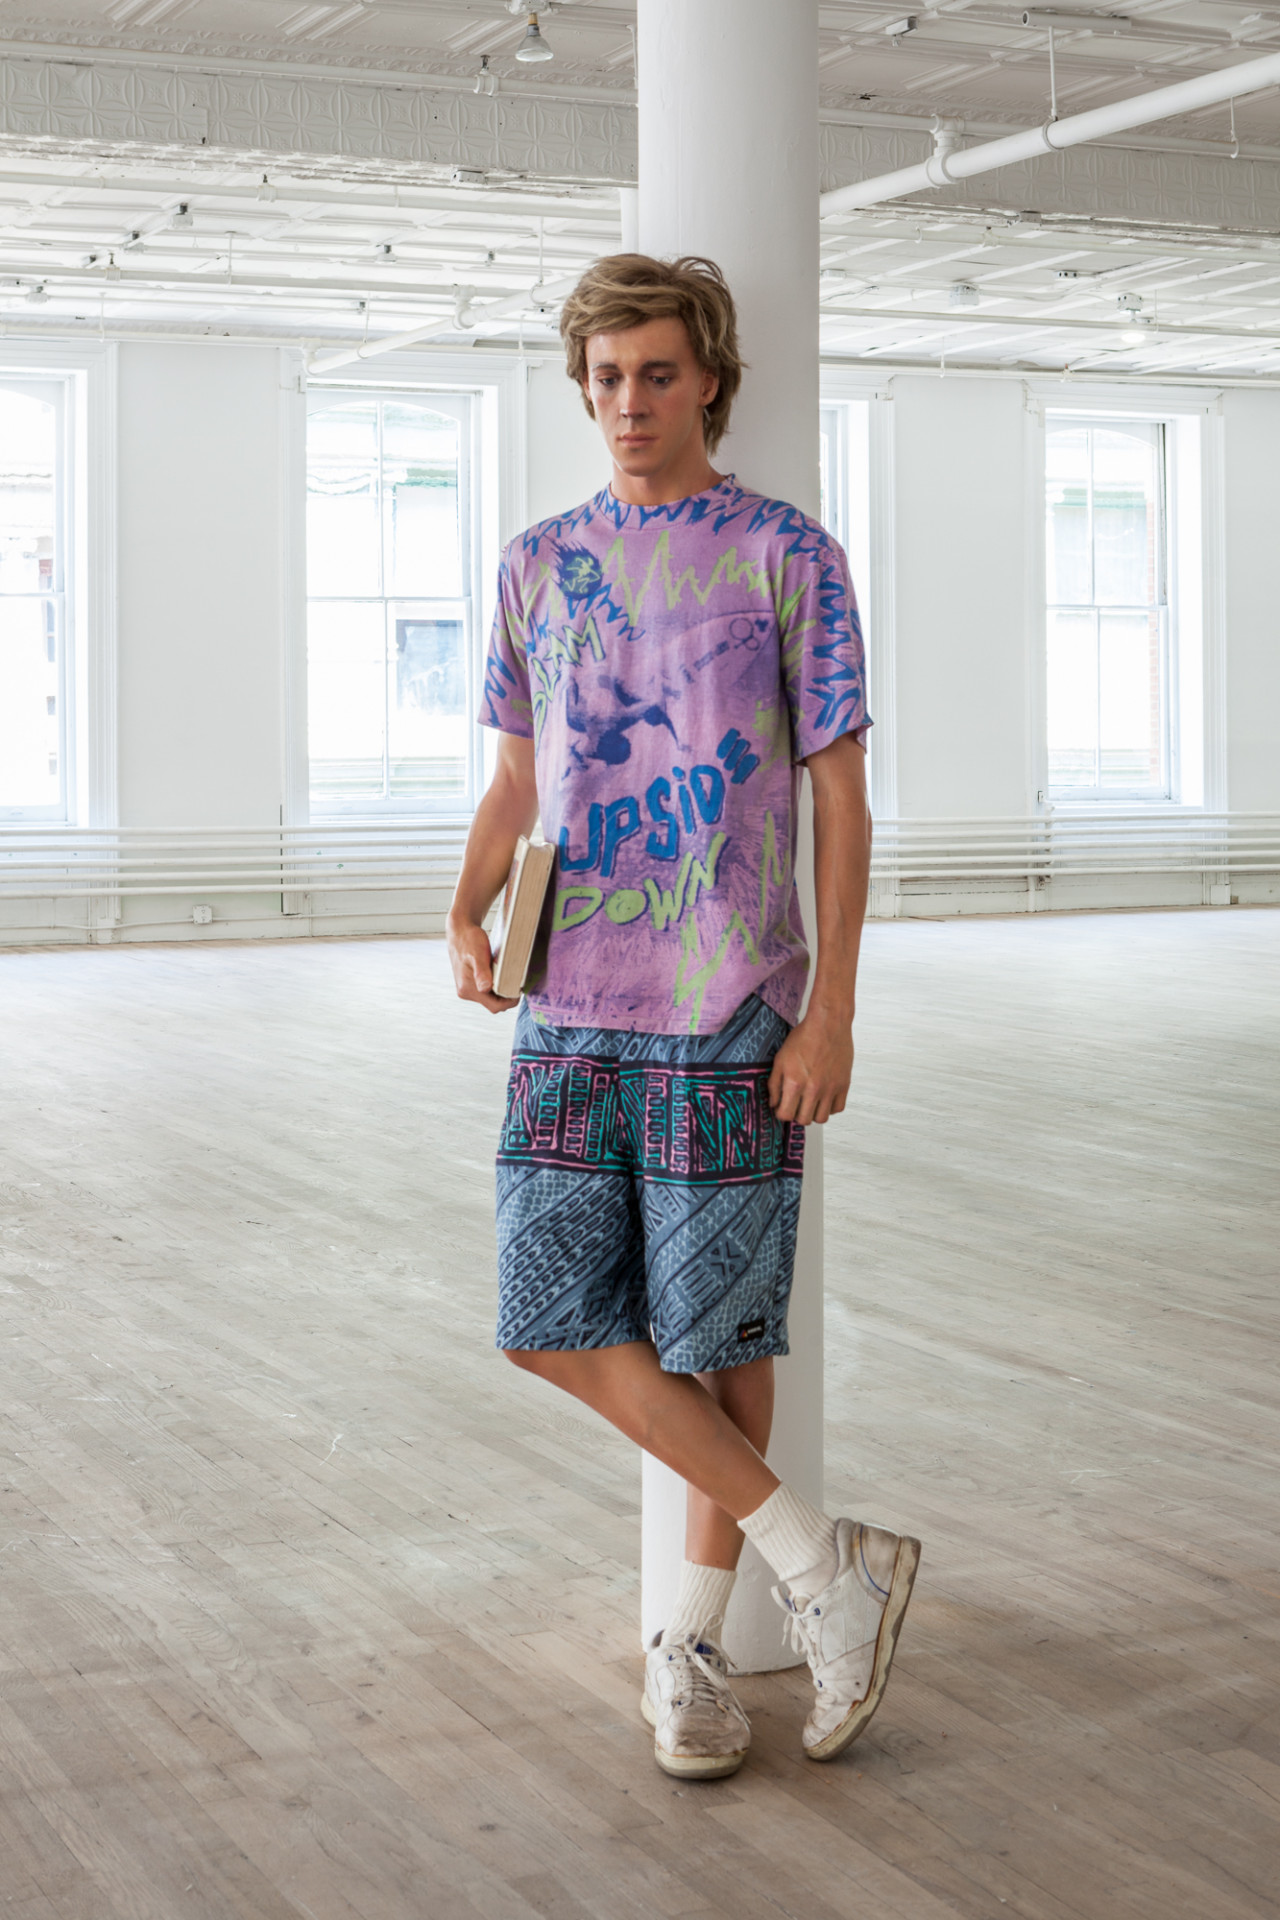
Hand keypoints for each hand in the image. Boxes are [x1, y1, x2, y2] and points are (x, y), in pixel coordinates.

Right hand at [446, 916, 521, 1014]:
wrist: (459, 931)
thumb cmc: (469, 939)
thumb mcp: (478, 954)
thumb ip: (482, 972)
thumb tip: (485, 988)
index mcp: (467, 988)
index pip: (494, 1006)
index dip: (509, 1002)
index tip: (519, 991)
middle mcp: (465, 991)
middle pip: (492, 1004)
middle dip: (506, 997)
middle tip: (517, 983)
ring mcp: (467, 988)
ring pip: (490, 998)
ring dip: (501, 991)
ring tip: (509, 978)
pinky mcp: (469, 983)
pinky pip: (486, 991)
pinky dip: (496, 986)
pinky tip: (500, 976)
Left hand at [767, 1008, 853, 1124]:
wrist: (828, 1024)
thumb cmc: (804, 1038)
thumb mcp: (780, 1059)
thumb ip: (774, 1084)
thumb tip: (773, 1103)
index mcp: (795, 1083)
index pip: (786, 1115)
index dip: (781, 1113)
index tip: (782, 1108)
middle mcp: (813, 1089)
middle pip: (803, 1120)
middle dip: (796, 1115)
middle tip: (795, 1104)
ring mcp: (830, 1088)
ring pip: (821, 1118)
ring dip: (813, 1113)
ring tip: (810, 1102)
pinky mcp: (843, 1085)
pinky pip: (837, 1108)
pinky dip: (830, 1107)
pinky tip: (824, 1097)